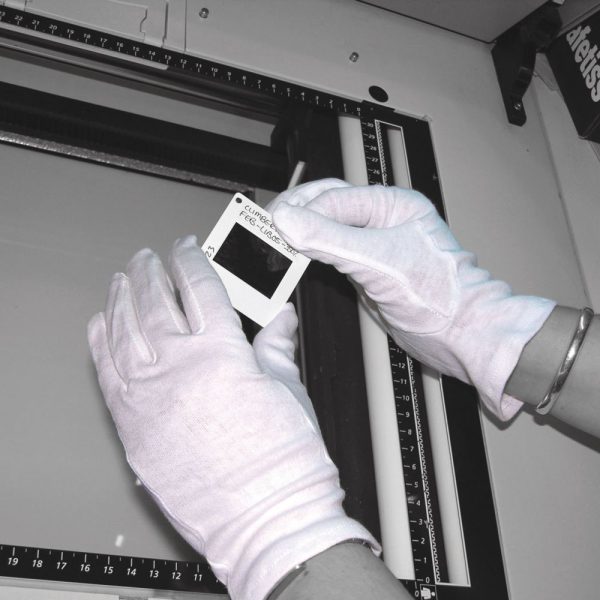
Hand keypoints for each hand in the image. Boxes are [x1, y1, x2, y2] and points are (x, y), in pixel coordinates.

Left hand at [87, 236, 376, 599]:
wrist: (265, 518)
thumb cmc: (283, 461)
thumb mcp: (289, 390)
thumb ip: (277, 345)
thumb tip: (281, 319)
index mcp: (222, 352)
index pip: (199, 287)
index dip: (191, 260)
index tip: (186, 248)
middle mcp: (179, 367)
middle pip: (156, 301)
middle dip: (151, 271)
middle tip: (148, 257)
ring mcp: (149, 397)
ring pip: (124, 330)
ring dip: (121, 298)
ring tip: (122, 279)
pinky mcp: (133, 427)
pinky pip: (106, 373)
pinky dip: (100, 343)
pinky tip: (100, 324)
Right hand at [270, 180, 555, 419]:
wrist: (460, 335)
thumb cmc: (442, 295)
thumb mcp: (379, 261)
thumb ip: (331, 239)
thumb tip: (289, 220)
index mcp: (392, 205)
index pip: (333, 197)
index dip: (301, 209)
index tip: (274, 222)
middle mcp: (381, 221)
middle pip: (327, 207)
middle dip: (297, 216)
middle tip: (267, 228)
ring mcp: (373, 247)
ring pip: (326, 231)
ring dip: (302, 235)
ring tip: (275, 242)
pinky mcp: (367, 271)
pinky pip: (331, 255)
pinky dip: (311, 255)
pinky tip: (297, 257)